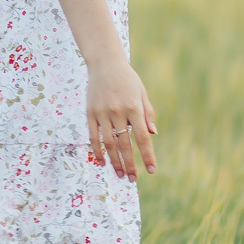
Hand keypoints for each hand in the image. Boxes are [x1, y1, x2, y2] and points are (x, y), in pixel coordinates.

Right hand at [85, 58, 157, 177]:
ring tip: (120, 174)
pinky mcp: (90, 113)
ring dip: (114, 161)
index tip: (152, 170)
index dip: (148, 156)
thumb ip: (147, 115)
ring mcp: (102, 113)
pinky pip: (94, 136)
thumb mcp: (142, 94)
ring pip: (108, 144)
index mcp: (134, 108)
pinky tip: (102, 162)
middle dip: (130, 164)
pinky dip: (98, 151)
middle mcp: (118, 112)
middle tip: (133, 179)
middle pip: (125, 144)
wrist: (105, 63)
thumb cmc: (128, 80)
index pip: (142, 138)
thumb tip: (152, 135)